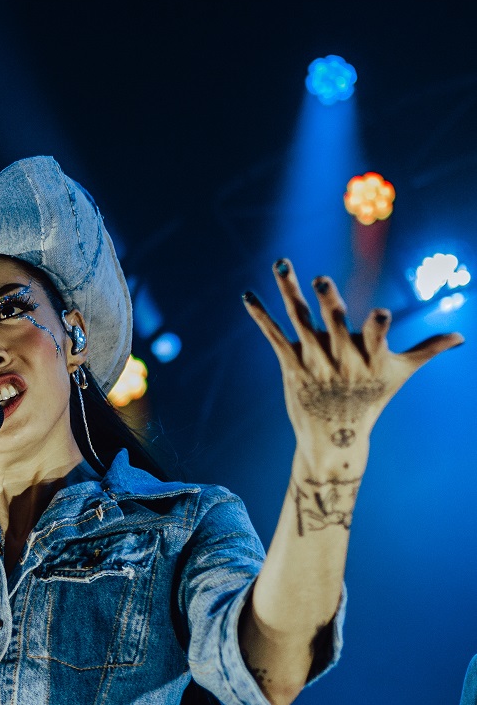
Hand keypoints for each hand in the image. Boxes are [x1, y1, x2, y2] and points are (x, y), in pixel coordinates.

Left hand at [242, 259, 463, 472]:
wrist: (333, 440)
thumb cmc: (371, 402)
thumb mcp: (399, 375)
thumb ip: (427, 350)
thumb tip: (461, 338)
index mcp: (370, 359)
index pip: (376, 339)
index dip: (378, 328)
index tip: (380, 314)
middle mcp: (341, 360)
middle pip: (334, 326)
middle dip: (329, 303)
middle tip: (322, 278)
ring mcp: (313, 362)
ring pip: (300, 321)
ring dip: (289, 292)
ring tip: (281, 263)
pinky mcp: (290, 366)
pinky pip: (274, 336)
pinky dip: (261, 316)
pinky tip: (248, 295)